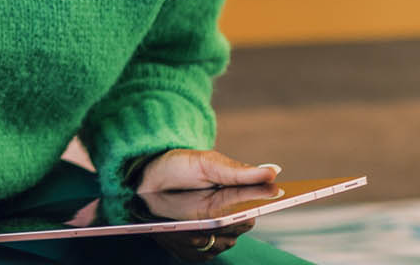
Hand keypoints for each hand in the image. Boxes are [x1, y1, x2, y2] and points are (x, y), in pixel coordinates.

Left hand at [137, 150, 280, 260]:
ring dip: (201, 236)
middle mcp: (225, 219)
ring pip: (217, 246)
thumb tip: (274, 171)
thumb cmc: (179, 167)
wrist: (145, 178)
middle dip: (222, 225)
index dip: (254, 214)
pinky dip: (186, 246)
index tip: (248, 211)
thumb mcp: (207, 164)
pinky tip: (175, 232)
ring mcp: (209, 234)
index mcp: (235, 198)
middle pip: (235, 232)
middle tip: (208, 216)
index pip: (252, 213)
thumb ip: (238, 172)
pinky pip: (197, 255)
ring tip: (184, 224)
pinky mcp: (192, 246)